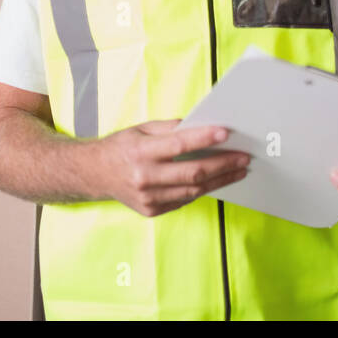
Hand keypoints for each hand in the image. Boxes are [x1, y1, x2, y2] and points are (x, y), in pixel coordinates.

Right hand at [93, 119, 250, 217]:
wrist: (94, 174)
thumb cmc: (121, 147)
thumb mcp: (142, 129)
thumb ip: (171, 128)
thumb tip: (202, 126)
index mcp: (141, 151)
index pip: (179, 144)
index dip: (205, 138)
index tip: (226, 133)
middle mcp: (144, 177)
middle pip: (193, 172)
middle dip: (223, 164)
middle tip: (244, 157)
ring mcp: (148, 198)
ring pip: (194, 189)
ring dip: (220, 180)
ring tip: (238, 170)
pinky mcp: (152, 211)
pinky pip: (184, 199)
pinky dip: (202, 189)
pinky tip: (217, 180)